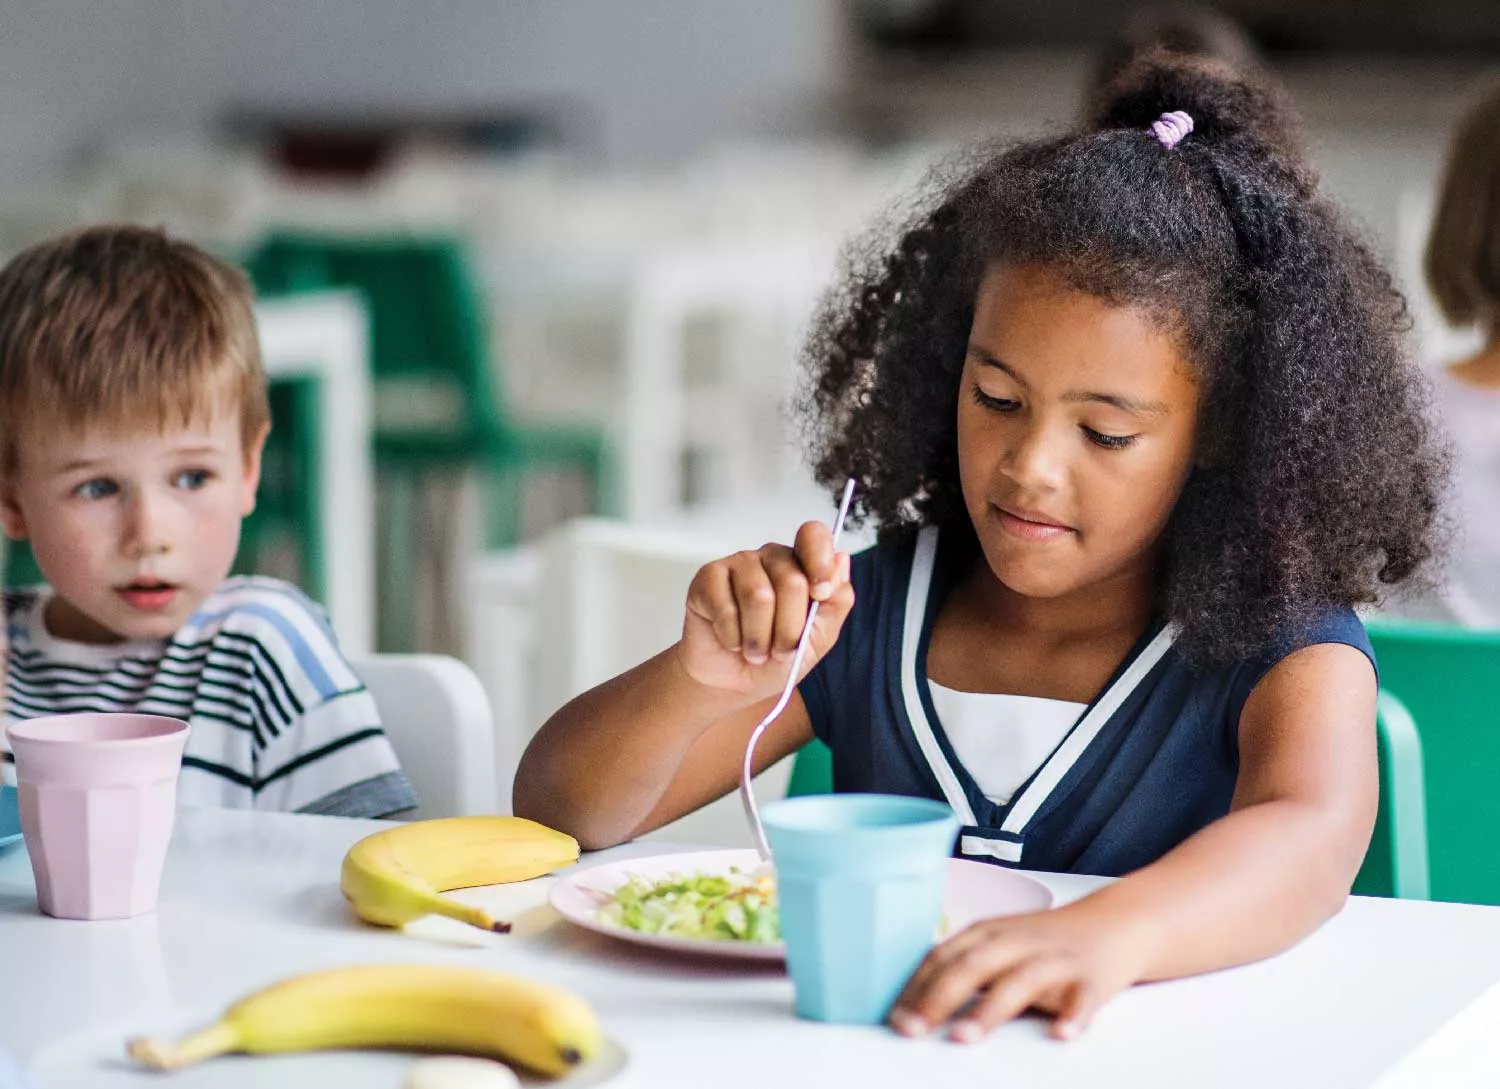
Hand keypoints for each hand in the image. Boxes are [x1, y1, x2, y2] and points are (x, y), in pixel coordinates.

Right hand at [677, 520, 853, 703]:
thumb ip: (837, 601)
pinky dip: (732, 637)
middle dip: (789, 629)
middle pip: (791, 580)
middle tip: (779, 650)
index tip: (820, 595)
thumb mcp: (819, 638)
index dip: (820, 562)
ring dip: (759, 638)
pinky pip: (726, 607)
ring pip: (758, 595)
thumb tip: (841, 560)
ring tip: (754, 651)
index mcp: (802, 565)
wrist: (733, 684)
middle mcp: (770, 558)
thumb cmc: (775, 659)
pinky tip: (731, 641)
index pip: (814, 536)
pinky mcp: (708, 578)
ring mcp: (737, 565)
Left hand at [889, 902, 1151, 1043]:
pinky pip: (1083, 998)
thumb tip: (911, 1002)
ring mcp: (1054, 959)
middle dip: (939, 998)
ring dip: (990, 1010)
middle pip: (972, 966)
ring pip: (1020, 981)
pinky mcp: (1090, 979)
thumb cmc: (1043, 941)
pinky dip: (1073, 1015)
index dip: (915, 987)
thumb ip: (961, 965)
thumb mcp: (997, 942)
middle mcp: (1017, 942)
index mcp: (988, 933)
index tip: (893, 1018)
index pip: (943, 958)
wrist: (1113, 923)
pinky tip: (1062, 1033)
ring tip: (965, 1037)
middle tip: (912, 1030)